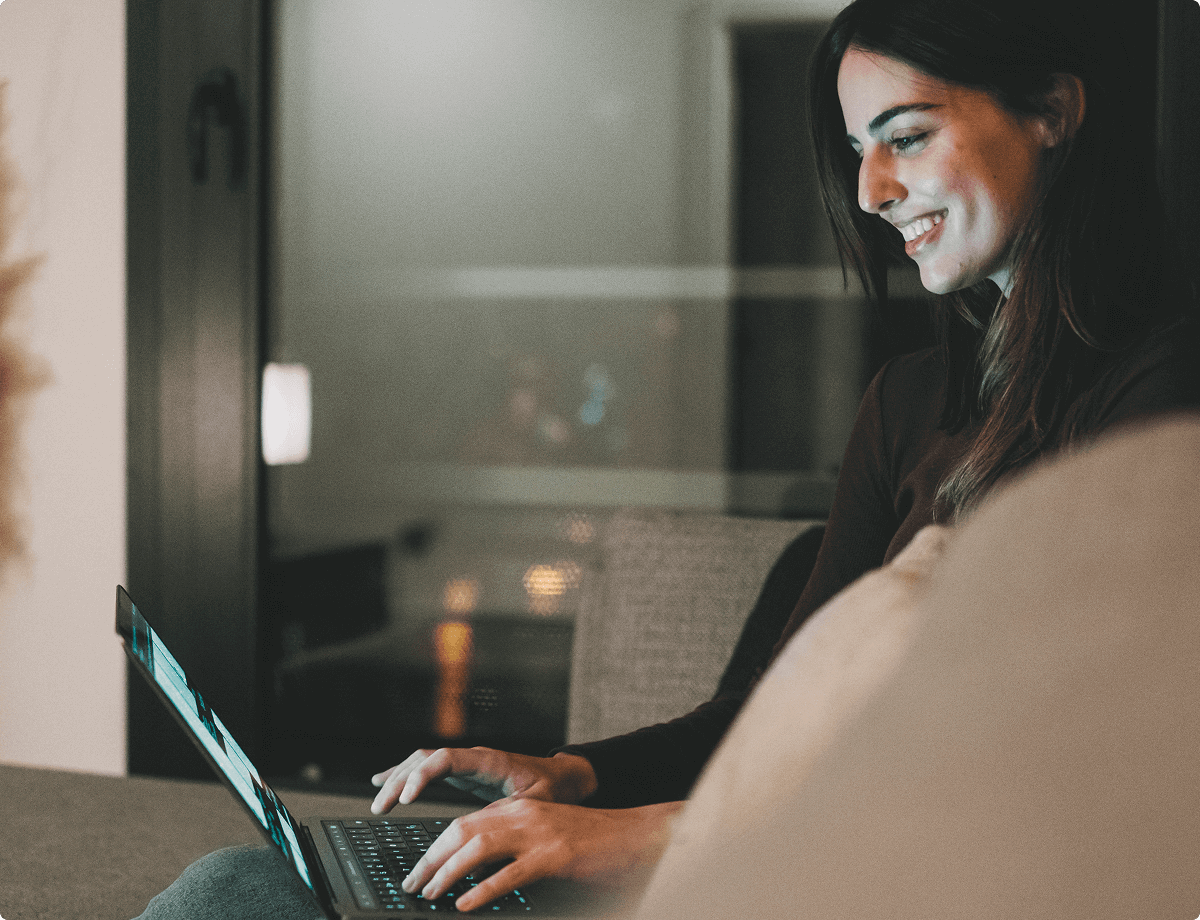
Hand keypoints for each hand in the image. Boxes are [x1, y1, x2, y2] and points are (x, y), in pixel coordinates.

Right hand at [370, 748, 597, 812]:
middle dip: (400, 780)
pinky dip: (404, 775)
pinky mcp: (462, 772)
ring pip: (422, 762)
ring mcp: (465, 763)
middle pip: (426, 759)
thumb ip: (510, 812)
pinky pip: (427, 768)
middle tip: (381, 807)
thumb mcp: (536, 803)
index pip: (446, 759)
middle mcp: (472, 757)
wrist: (562, 777)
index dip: (422, 775)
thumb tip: (485, 831)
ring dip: (397, 779)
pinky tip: (383, 781)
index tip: (406, 797)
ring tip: (378, 802)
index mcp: (488, 761)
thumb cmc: (552, 789)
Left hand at [402, 798, 683, 911]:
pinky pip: (511, 872)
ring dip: (448, 871)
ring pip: (478, 846)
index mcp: (520, 808)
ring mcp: (540, 832)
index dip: (436, 847)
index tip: (418, 870)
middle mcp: (524, 813)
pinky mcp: (557, 854)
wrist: (637, 835)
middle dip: (431, 858)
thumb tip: (474, 873)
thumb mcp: (545, 837)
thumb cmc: (594, 843)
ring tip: (431, 893)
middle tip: (413, 884)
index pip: (465, 823)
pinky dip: (484, 888)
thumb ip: (512, 847)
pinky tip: (466, 903)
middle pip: (462, 830)